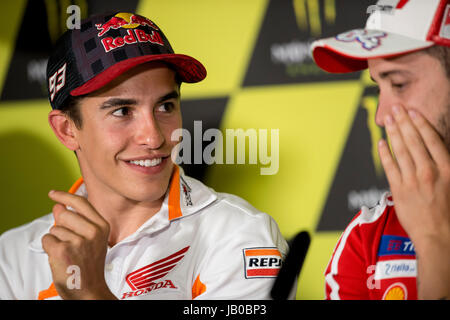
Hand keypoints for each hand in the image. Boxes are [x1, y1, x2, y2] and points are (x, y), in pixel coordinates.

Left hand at [42, 190, 115, 299]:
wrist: (90, 290)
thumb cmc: (89, 265)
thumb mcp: (90, 239)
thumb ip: (77, 221)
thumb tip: (59, 206)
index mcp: (102, 226)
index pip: (81, 203)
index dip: (65, 196)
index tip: (53, 194)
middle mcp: (93, 231)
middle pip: (64, 215)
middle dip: (61, 227)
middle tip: (71, 243)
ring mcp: (78, 241)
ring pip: (55, 229)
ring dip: (56, 240)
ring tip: (68, 253)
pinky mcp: (63, 250)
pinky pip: (46, 240)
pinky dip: (49, 249)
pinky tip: (61, 258)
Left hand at [378, 105, 449, 298]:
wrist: (439, 237)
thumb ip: (444, 166)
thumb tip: (437, 149)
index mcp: (447, 169)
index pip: (432, 140)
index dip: (421, 124)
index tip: (414, 112)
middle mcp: (429, 172)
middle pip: (414, 141)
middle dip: (404, 122)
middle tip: (396, 108)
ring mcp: (412, 181)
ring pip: (400, 151)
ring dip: (393, 133)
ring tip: (388, 119)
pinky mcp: (399, 190)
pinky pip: (390, 167)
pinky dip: (385, 153)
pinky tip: (381, 142)